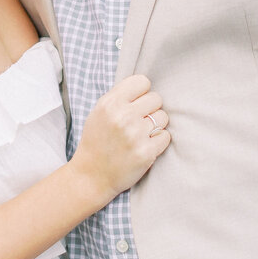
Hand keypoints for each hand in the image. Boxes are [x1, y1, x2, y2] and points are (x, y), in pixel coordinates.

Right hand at [72, 75, 170, 202]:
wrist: (91, 176)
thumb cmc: (97, 142)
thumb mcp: (99, 112)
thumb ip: (119, 97)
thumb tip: (145, 85)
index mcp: (110, 103)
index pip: (142, 82)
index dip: (142, 93)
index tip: (136, 103)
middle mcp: (123, 116)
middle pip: (156, 98)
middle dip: (150, 109)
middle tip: (138, 122)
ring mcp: (135, 135)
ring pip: (163, 117)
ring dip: (156, 125)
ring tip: (141, 135)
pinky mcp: (146, 152)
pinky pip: (165, 136)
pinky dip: (158, 141)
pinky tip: (145, 146)